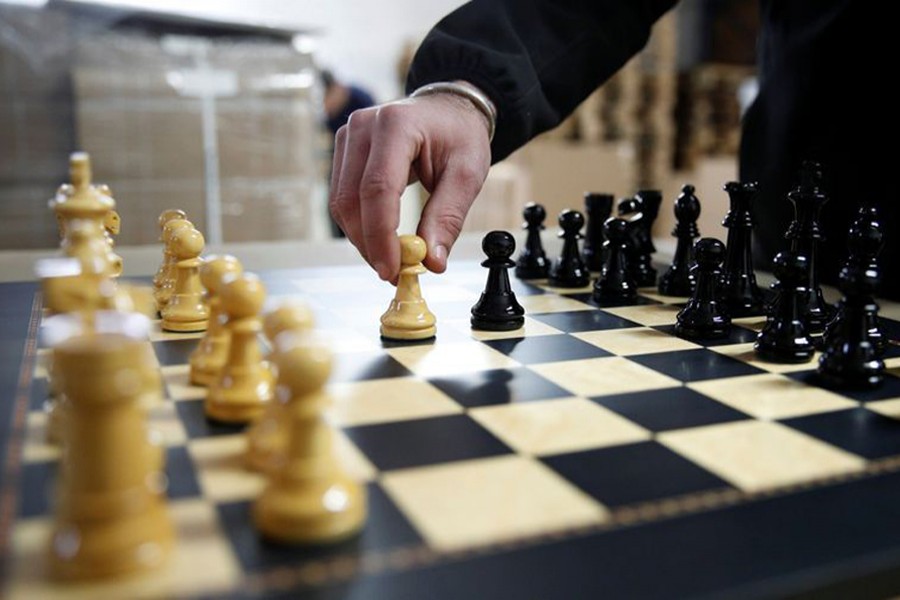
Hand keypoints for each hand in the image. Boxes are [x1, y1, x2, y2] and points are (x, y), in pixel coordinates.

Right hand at [329, 91, 491, 281]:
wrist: (448, 109)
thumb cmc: (459, 135)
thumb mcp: (467, 175)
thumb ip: (447, 218)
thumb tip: (432, 261)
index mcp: (397, 125)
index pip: (378, 188)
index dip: (381, 235)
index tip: (392, 268)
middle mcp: (364, 126)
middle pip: (352, 199)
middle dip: (370, 244)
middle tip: (393, 272)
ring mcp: (349, 136)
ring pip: (342, 203)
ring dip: (362, 239)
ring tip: (391, 259)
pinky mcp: (344, 151)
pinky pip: (343, 198)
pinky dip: (359, 225)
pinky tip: (380, 240)